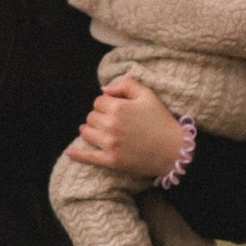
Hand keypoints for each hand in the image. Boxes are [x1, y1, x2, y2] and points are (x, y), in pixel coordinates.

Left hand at [66, 75, 188, 184]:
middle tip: (114, 121)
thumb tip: (104, 89)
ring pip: (86, 132)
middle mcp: (111, 125)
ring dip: (90, 130)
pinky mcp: (111, 161)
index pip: (99, 101)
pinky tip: (70, 152)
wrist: (174, 150)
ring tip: (101, 132)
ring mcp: (110, 145)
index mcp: (118, 107)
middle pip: (91, 116)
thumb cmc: (161, 120)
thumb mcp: (147, 95)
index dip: (108, 103)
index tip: (119, 109)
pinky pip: (88, 157)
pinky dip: (78, 154)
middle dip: (100, 116)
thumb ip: (125, 84)